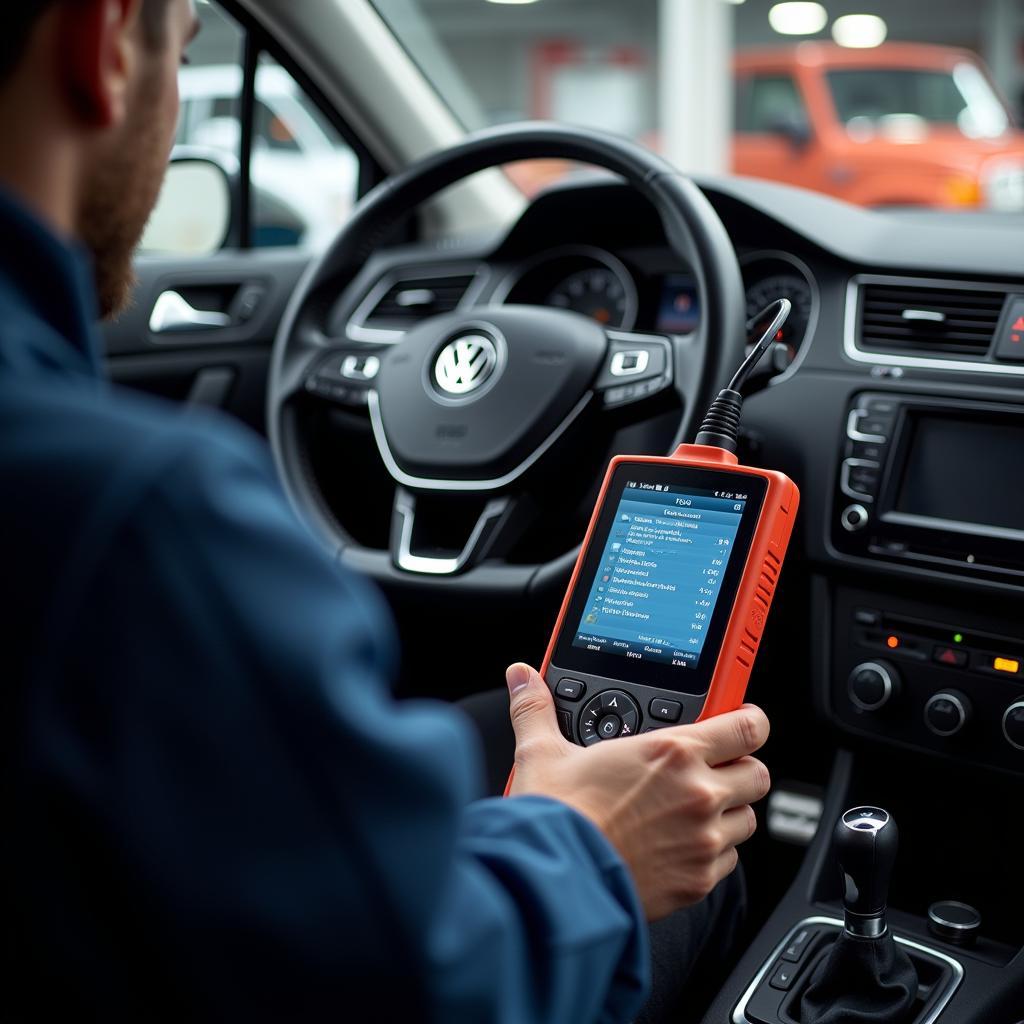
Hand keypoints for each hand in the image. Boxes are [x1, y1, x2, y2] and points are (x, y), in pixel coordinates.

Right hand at [505, 663, 770, 920]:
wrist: (557, 881)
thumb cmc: (556, 817)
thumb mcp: (542, 752)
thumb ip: (536, 709)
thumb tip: (521, 677)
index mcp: (671, 752)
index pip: (746, 727)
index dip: (751, 721)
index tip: (744, 721)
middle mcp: (698, 793)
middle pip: (757, 774)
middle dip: (740, 769)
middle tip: (714, 770)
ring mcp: (703, 840)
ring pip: (747, 820)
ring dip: (728, 813)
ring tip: (691, 811)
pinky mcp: (699, 880)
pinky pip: (728, 862)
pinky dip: (712, 853)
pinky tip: (680, 846)